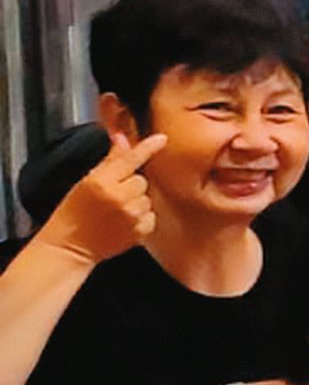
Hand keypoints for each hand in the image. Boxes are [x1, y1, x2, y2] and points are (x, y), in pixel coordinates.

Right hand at [34, 132, 165, 264]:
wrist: (71, 246)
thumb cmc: (73, 214)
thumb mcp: (85, 182)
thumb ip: (109, 161)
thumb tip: (123, 139)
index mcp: (102, 182)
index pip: (130, 159)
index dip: (147, 147)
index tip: (161, 139)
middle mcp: (120, 198)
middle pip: (141, 180)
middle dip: (130, 184)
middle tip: (113, 194)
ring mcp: (132, 216)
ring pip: (147, 197)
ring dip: (136, 200)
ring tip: (117, 209)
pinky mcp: (140, 231)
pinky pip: (151, 215)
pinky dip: (141, 217)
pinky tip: (124, 221)